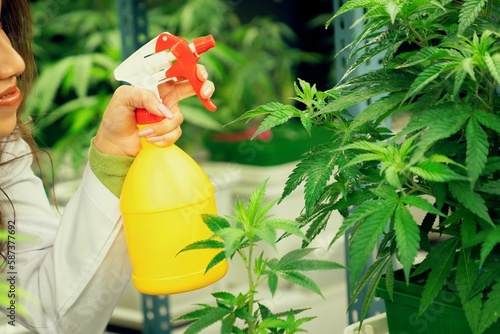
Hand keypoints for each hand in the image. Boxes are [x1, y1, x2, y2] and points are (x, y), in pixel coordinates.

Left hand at [93, 65, 214, 156]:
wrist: (114, 143)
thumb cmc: (116, 116)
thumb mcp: (123, 97)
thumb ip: (144, 96)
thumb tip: (164, 110)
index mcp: (157, 82)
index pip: (179, 70)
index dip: (192, 69)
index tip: (199, 74)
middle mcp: (166, 96)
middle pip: (194, 87)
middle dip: (204, 87)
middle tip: (205, 93)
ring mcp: (169, 114)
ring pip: (178, 117)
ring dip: (161, 126)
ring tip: (143, 131)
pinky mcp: (170, 130)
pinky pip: (175, 133)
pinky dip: (161, 137)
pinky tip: (148, 138)